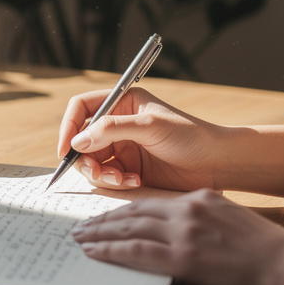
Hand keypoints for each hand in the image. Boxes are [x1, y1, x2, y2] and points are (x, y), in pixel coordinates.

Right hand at [56, 87, 283, 198]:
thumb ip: (111, 129)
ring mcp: (123, 147)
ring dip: (101, 173)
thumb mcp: (149, 126)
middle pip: (82, 139)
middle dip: (86, 158)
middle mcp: (118, 123)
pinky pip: (107, 177)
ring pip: (92, 161)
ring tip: (122, 180)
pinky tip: (134, 182)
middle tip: (98, 173)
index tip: (67, 149)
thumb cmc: (190, 136)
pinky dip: (114, 182)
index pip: (81, 107)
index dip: (69, 126)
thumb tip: (77, 141)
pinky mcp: (129, 169)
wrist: (216, 163)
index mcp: (122, 102)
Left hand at [71, 191, 283, 284]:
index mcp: (200, 198)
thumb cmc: (266, 249)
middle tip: (80, 226)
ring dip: (99, 234)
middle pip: (134, 212)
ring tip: (79, 239)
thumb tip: (179, 229)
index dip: (123, 210)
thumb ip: (203, 218)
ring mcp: (185, 232)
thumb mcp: (231, 220)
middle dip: (104, 220)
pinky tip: (95, 252)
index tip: (105, 216)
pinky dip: (111, 250)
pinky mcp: (184, 257)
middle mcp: (188, 209)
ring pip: (129, 228)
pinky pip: (137, 250)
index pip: (150, 202)